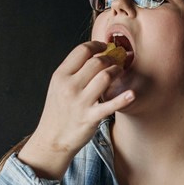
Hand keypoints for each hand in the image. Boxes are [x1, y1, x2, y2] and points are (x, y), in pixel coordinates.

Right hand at [18, 41, 133, 178]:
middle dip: (110, 58)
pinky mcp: (90, 117)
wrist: (52, 139)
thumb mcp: (58, 87)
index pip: (82, 51)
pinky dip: (122, 99)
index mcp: (61, 76)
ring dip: (116, 71)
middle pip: (96, 62)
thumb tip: (93, 54)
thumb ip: (72, 71)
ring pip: (105, 77)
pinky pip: (110, 105)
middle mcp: (69, 86)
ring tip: (119, 72)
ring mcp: (80, 102)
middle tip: (115, 60)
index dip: (97, 45)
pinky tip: (131, 94)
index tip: (104, 47)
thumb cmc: (58, 111)